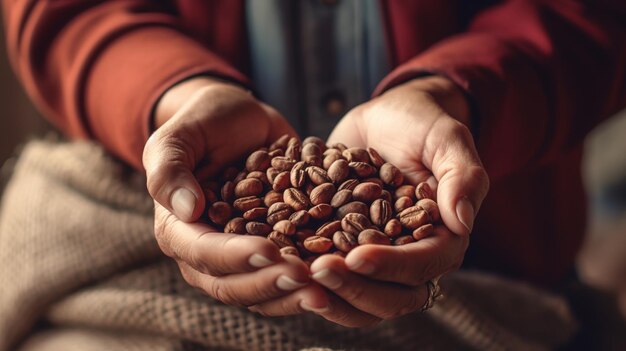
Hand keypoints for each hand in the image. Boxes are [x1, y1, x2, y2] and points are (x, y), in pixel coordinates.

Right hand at [143, 77, 326, 310]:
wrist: (240, 120)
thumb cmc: (204, 123)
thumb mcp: (178, 136)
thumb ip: (170, 169)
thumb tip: (187, 209)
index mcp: (178, 231)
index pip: (204, 254)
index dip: (236, 257)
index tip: (270, 251)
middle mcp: (207, 254)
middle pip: (233, 285)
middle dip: (270, 284)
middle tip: (307, 278)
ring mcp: (242, 258)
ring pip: (263, 292)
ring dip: (293, 295)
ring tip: (326, 291)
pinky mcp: (273, 251)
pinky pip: (287, 277)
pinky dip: (311, 281)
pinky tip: (340, 278)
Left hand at [307, 76, 488, 326]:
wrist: (387, 118)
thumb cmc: (421, 124)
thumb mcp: (446, 138)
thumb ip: (461, 175)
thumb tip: (462, 221)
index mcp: (442, 238)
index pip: (422, 266)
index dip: (391, 267)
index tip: (356, 257)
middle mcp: (410, 256)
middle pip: (390, 297)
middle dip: (354, 288)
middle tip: (318, 270)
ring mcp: (376, 257)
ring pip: (358, 297)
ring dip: (328, 292)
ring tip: (294, 275)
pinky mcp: (344, 248)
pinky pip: (329, 275)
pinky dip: (305, 275)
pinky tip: (277, 264)